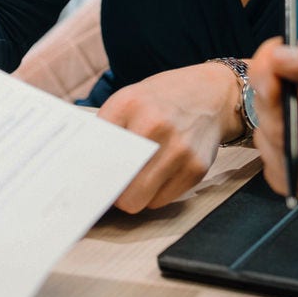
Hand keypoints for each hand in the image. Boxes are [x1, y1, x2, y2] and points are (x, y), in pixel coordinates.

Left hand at [96, 62, 242, 211]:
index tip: (85, 180)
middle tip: (113, 184)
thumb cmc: (163, 101)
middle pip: (117, 185)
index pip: (95, 153)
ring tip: (138, 177)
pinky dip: (156, 194)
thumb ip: (107, 130)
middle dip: (112, 190)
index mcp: (129, 104)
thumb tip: (84, 170)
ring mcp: (179, 149)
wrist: (213, 95)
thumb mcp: (129, 100)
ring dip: (134, 195)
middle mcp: (155, 125)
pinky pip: (162, 201)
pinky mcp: (196, 168)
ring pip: (139, 201)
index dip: (89, 171)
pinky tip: (160, 174)